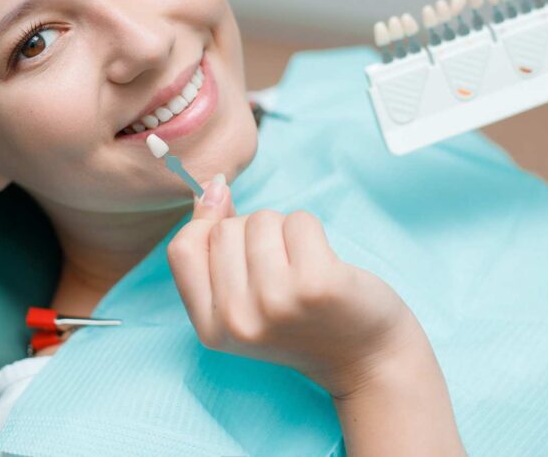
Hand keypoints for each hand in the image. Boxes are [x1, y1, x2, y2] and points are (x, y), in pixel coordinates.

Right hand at [166, 174, 421, 398]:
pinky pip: (299, 221)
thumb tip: (211, 188)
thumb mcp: (244, 303)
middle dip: (252, 231)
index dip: (204, 221)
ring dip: (284, 229)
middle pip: (224, 229)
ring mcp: (276, 301)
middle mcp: (238, 319)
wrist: (364, 358)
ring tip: (302, 265)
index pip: (183, 249)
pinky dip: (313, 230)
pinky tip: (325, 263)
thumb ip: (216, 252)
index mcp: (212, 329)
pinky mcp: (316, 283)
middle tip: (280, 266)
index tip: (227, 214)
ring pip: (262, 220)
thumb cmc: (303, 321)